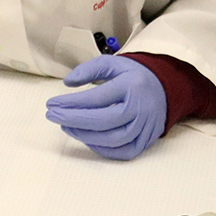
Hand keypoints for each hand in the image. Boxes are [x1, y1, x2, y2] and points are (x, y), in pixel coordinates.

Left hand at [44, 55, 166, 159]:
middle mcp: (141, 108)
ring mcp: (146, 127)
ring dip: (84, 136)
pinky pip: (124, 152)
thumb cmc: (132, 75)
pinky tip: (85, 139)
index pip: (96, 98)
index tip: (51, 104)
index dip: (71, 103)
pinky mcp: (147, 140)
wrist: (165, 87)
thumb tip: (67, 83)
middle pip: (104, 122)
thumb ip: (88, 69)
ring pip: (113, 140)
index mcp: (132, 86)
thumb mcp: (112, 63)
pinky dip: (102, 149)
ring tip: (65, 126)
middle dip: (73, 120)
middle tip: (52, 116)